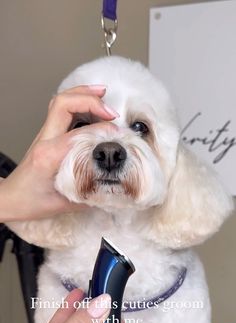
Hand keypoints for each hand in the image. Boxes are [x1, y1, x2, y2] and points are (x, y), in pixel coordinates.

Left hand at [0, 85, 118, 221]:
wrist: (10, 198)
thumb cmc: (30, 202)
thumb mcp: (62, 205)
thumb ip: (87, 195)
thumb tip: (111, 188)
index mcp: (48, 157)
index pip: (78, 133)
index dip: (101, 130)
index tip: (117, 136)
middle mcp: (45, 140)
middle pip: (63, 104)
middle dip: (90, 101)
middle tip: (112, 112)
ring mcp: (44, 135)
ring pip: (61, 102)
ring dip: (82, 94)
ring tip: (103, 94)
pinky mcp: (47, 135)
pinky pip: (61, 110)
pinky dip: (78, 102)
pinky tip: (91, 106)